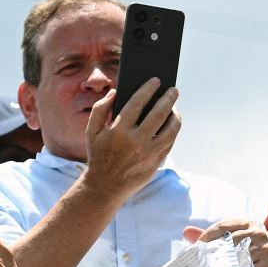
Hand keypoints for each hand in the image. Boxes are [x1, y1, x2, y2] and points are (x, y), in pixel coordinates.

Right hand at [82, 86, 180, 201]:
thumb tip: (114, 92)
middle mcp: (135, 141)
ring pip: (170, 129)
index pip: (137, 102)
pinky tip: (172, 123)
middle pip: (159, 113)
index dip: (148, 89)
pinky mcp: (156, 162)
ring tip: (175, 107)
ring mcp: (148, 153)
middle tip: (174, 90)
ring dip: (176, 115)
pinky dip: (173, 130)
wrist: (104, 187)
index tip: (156, 80)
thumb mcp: (92, 132)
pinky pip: (170, 142)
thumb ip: (100, 109)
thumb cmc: (98, 155)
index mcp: (118, 130)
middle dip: (168, 98)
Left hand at [183, 219, 267, 266]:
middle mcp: (257, 231)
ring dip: (221, 260)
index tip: (195, 247)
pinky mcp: (267, 260)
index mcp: (247, 224)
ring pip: (235, 250)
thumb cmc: (244, 264)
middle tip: (199, 259)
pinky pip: (245, 264)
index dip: (207, 236)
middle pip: (228, 238)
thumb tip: (186, 231)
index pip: (221, 226)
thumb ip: (209, 239)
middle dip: (212, 249)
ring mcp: (264, 245)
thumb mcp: (226, 248)